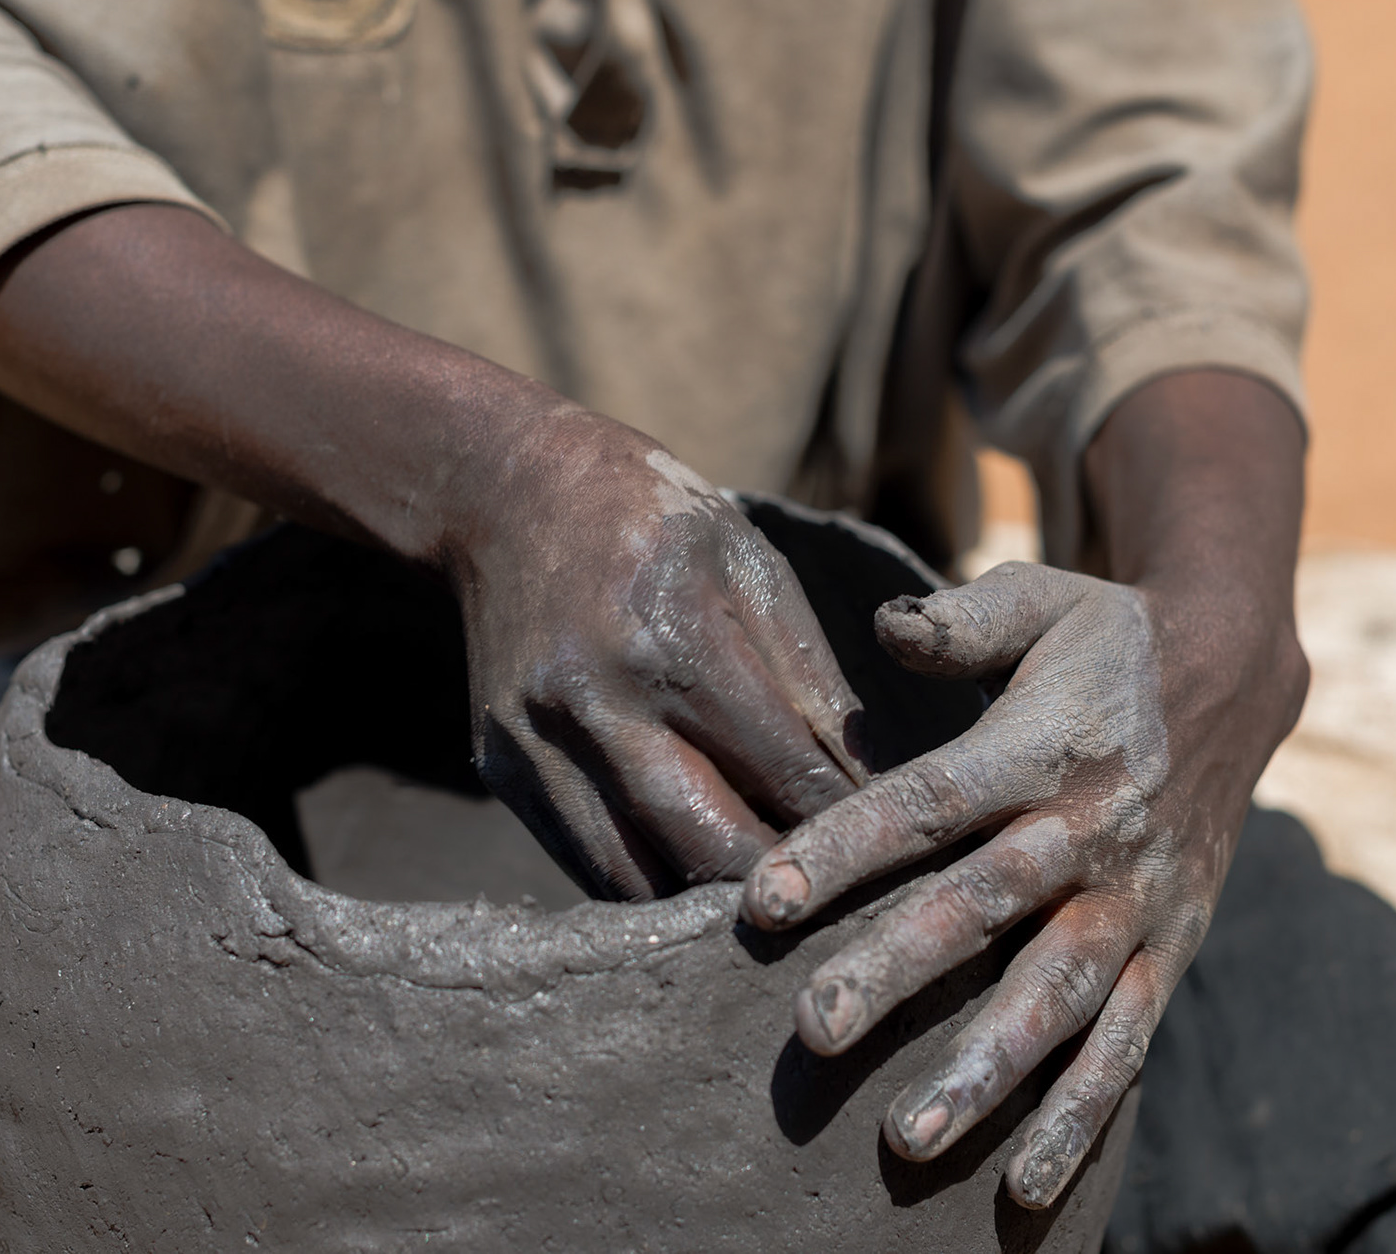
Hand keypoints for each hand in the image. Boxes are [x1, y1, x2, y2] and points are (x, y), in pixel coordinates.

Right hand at [457, 411, 870, 898]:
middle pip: (706, 847)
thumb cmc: (658, 524)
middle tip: (838, 898)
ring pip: (636, 880)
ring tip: (768, 902)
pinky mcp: (502, 770)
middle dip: (783, 885)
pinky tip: (693, 875)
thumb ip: (813, 685)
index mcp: (675, 637)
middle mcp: (596, 700)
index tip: (893, 849)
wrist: (510, 491)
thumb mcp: (754, 569)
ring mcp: (538, 742)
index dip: (847, 822)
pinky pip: (586, 862)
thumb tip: (873, 791)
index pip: (783, 772)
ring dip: (707, 903)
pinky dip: (647, 883)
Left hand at [740, 372, 1307, 1207]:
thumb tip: (884, 628)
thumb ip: (962, 620)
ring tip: (907, 1139)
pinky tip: (1027, 1186)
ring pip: (1056, 995)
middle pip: (983, 907)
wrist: (1235, 677)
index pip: (930, 801)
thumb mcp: (1043, 598)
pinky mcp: (1171, 951)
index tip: (763, 902)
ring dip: (985, 1071)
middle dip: (897, 972)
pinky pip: (1127, 1044)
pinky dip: (1081, 1116)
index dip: (847, 849)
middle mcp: (1089, 832)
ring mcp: (1135, 902)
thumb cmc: (1106, 640)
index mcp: (1041, 748)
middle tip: (813, 1035)